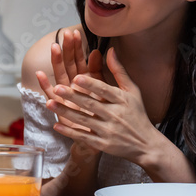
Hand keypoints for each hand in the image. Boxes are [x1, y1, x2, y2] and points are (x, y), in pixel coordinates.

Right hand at [36, 29, 102, 130]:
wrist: (105, 137)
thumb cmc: (106, 115)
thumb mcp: (108, 90)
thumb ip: (102, 71)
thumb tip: (99, 51)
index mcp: (86, 81)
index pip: (79, 60)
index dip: (77, 47)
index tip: (75, 32)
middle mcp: (74, 87)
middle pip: (68, 65)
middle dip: (67, 49)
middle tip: (66, 34)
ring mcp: (67, 97)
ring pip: (60, 76)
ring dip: (56, 62)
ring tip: (55, 47)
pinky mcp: (62, 109)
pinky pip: (51, 96)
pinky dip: (45, 85)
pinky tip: (40, 74)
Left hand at [46, 48, 165, 165]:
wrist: (146, 145)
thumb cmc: (136, 113)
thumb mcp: (132, 91)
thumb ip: (119, 71)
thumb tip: (109, 50)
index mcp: (122, 100)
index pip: (104, 91)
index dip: (91, 84)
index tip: (77, 77)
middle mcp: (115, 115)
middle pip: (91, 105)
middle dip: (73, 96)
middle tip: (57, 88)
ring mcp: (108, 131)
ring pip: (84, 120)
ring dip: (66, 112)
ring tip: (49, 103)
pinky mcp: (103, 144)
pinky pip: (83, 137)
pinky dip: (69, 132)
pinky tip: (56, 125)